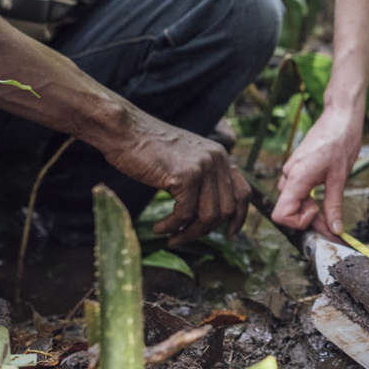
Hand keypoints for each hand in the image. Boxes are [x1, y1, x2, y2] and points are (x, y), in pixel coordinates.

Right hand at [100, 111, 250, 245]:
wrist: (125, 130)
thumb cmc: (148, 148)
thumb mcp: (185, 159)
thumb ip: (202, 178)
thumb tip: (210, 213)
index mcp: (220, 155)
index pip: (243, 192)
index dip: (240, 218)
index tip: (230, 235)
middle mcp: (217, 159)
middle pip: (227, 210)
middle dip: (206, 230)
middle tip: (183, 238)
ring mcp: (203, 167)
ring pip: (208, 216)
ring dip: (188, 233)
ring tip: (171, 237)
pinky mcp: (185, 176)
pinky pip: (185, 214)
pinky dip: (172, 227)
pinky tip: (159, 228)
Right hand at [272, 102, 361, 238]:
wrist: (340, 116)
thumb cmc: (341, 140)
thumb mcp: (340, 178)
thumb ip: (334, 206)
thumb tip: (335, 230)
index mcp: (296, 178)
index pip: (281, 215)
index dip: (298, 222)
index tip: (318, 214)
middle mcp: (289, 175)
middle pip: (287, 210)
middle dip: (309, 218)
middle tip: (332, 219)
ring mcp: (291, 170)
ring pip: (293, 201)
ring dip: (309, 208)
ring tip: (330, 204)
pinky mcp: (297, 167)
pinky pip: (297, 190)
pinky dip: (309, 198)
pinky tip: (325, 194)